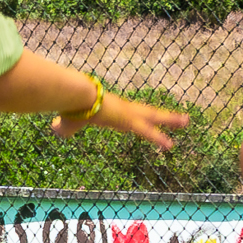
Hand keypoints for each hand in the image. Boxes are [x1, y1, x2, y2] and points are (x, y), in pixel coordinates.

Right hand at [53, 89, 189, 150]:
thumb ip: (63, 127)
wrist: (75, 97)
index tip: (149, 123)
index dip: (140, 121)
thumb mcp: (66, 122)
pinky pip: (147, 131)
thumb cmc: (69, 108)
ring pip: (154, 117)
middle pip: (148, 112)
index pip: (129, 116)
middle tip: (182, 118)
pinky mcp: (128, 120)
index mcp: (112, 110)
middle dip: (165, 116)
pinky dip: (158, 138)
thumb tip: (54, 128)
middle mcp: (123, 109)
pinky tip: (170, 145)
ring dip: (171, 120)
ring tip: (187, 121)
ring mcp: (127, 113)